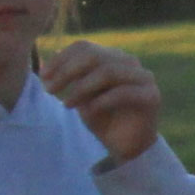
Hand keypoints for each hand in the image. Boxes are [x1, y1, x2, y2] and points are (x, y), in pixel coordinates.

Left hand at [42, 40, 162, 163]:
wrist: (126, 147)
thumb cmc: (103, 119)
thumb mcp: (81, 95)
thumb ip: (71, 76)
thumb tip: (49, 58)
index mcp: (112, 57)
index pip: (84, 47)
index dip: (61, 59)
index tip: (42, 76)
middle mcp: (129, 62)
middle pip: (94, 56)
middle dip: (67, 72)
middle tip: (50, 89)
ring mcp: (143, 78)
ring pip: (108, 72)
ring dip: (82, 88)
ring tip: (67, 104)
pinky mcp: (151, 96)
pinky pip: (122, 93)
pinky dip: (101, 101)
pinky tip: (88, 112)